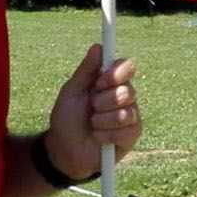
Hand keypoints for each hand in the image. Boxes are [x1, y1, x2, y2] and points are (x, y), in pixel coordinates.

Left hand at [43, 43, 140, 179]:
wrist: (64, 150)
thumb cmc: (67, 119)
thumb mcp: (72, 91)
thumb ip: (86, 70)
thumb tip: (98, 46)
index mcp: (109, 82)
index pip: (126, 67)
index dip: (117, 73)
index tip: (100, 82)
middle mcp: (123, 96)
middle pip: (128, 90)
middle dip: (104, 101)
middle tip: (91, 108)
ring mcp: (129, 116)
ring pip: (126, 112)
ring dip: (103, 120)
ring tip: (92, 125)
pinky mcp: (131, 135)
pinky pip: (126, 130)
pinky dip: (107, 134)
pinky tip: (99, 138)